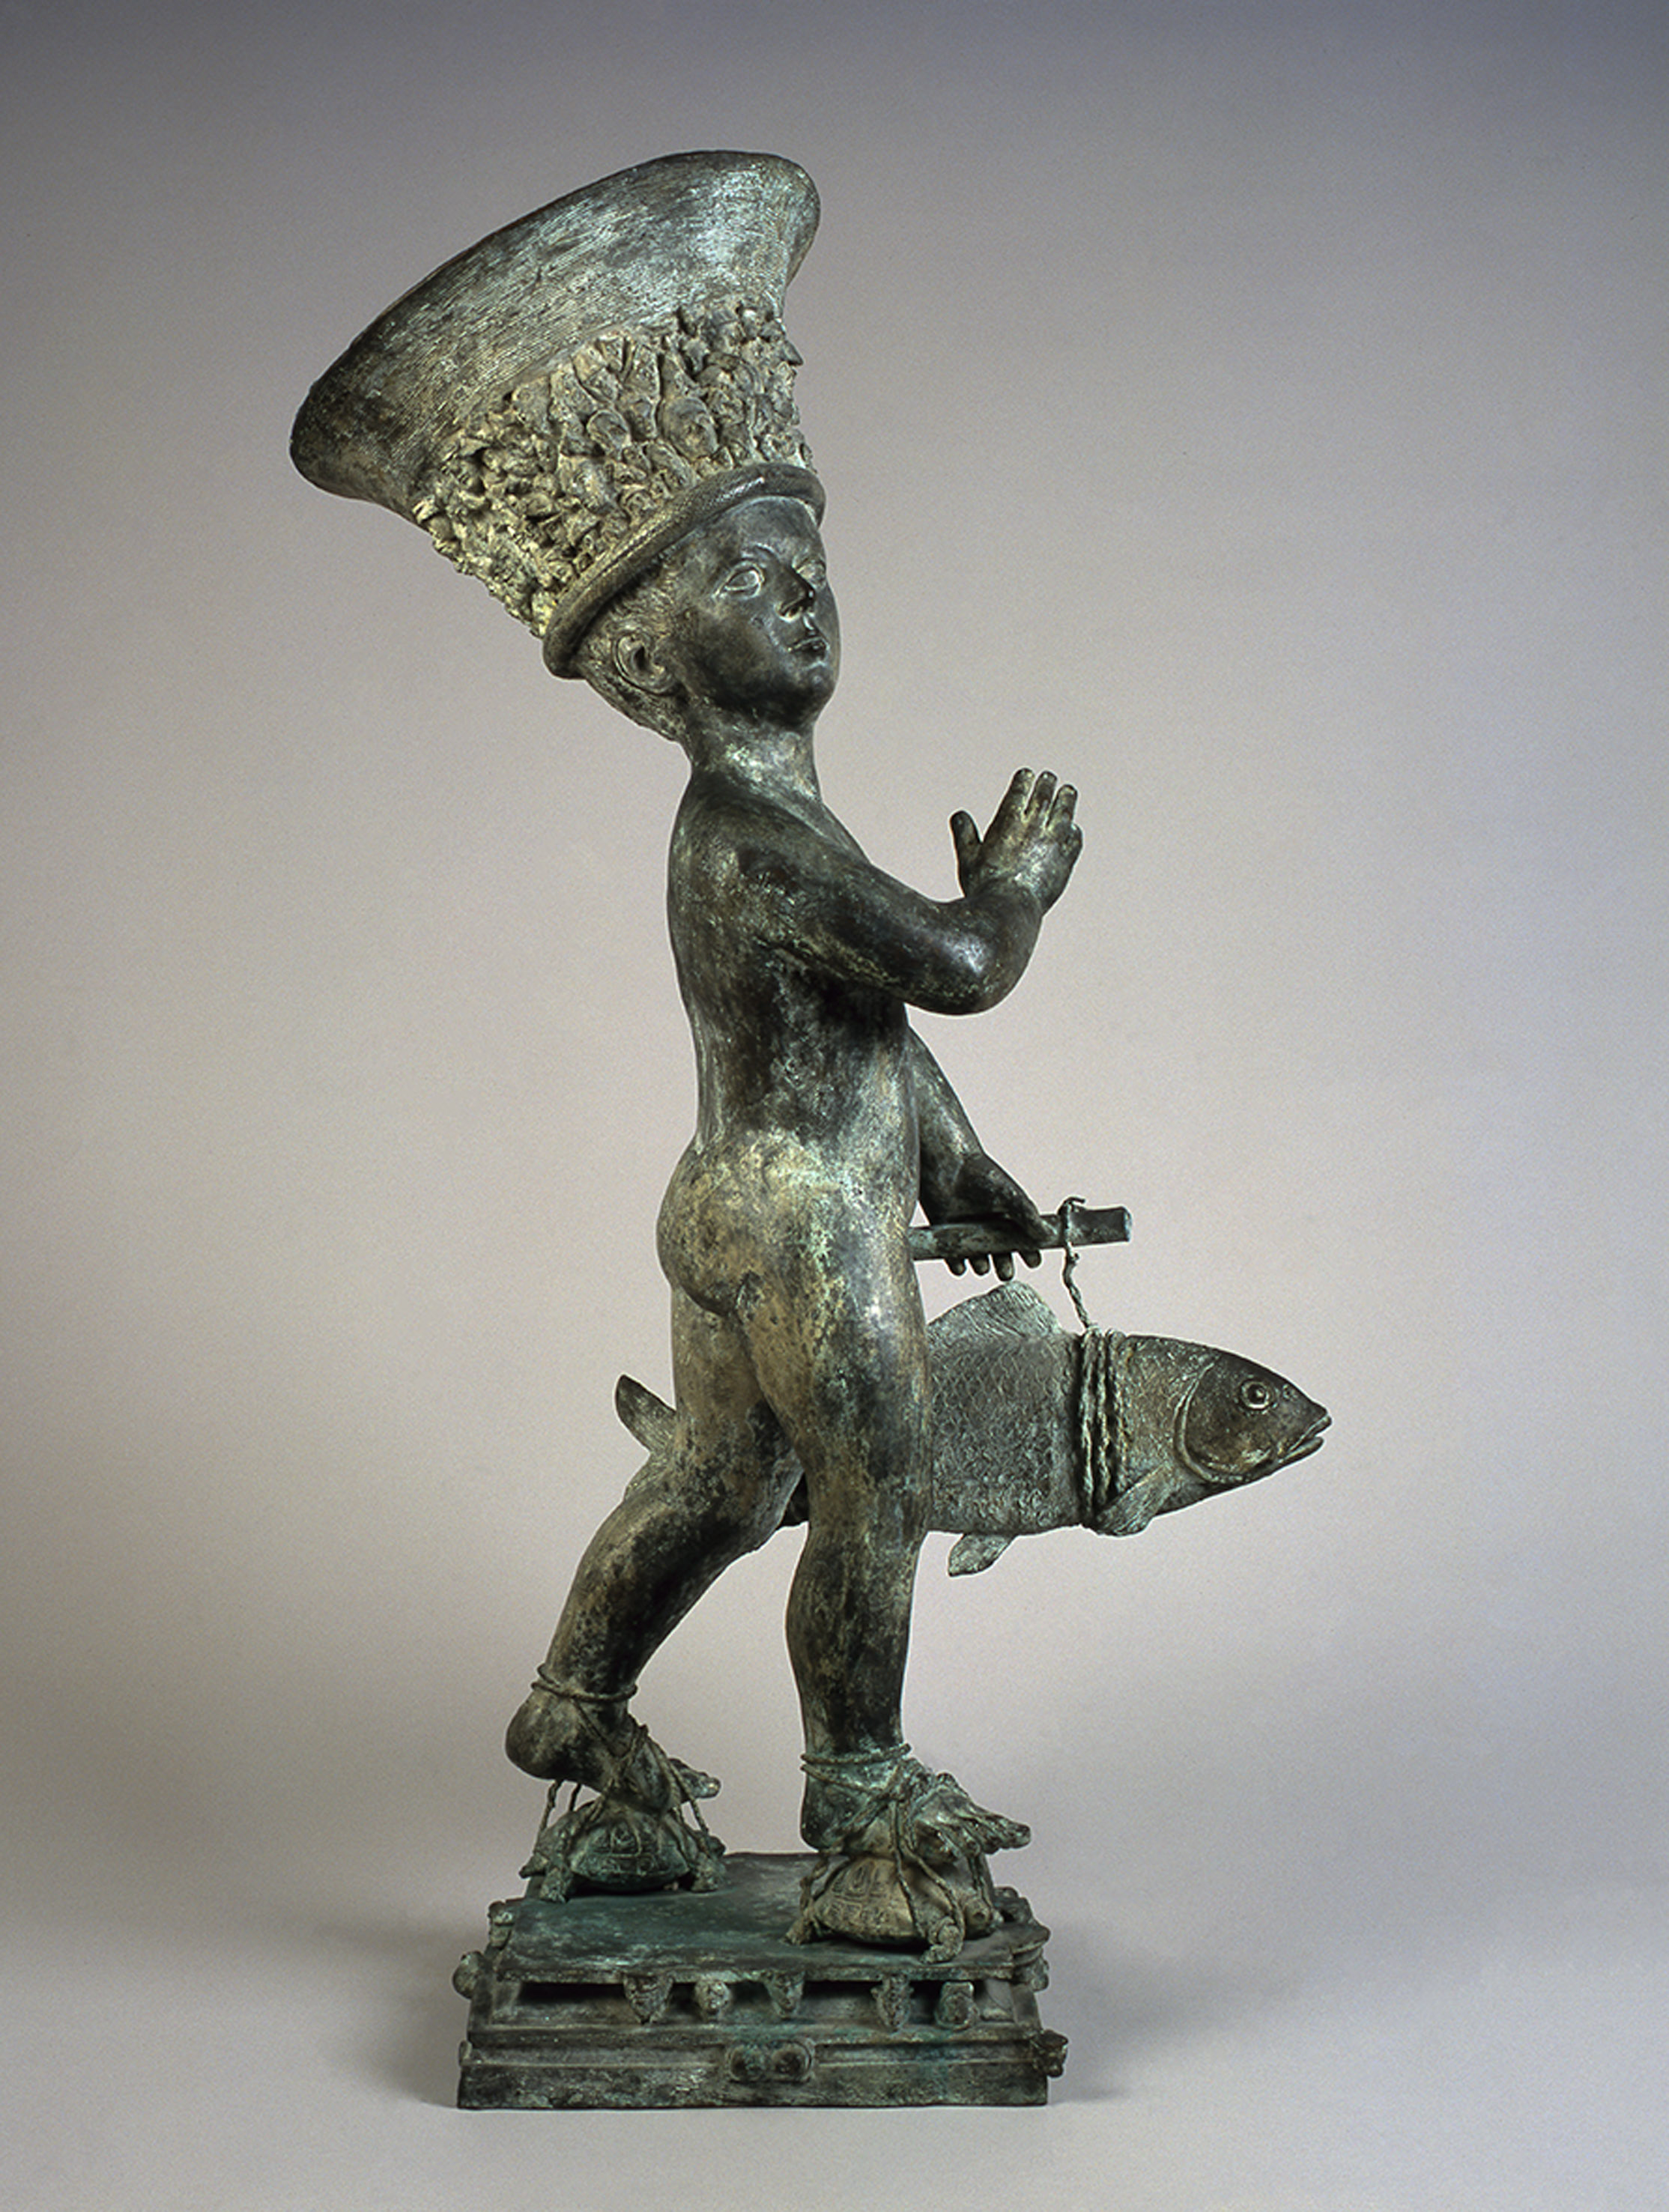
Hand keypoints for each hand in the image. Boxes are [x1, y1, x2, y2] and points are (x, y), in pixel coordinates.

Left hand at [927, 1151, 1049, 1281]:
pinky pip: (954, 1257)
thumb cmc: (982, 1175)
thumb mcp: (1010, 1198)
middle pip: (1001, 1256)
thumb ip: (1029, 1218)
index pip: (1023, 1242)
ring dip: (981, 1266)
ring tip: (982, 1265)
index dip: (1029, 1254)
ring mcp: (969, 1232)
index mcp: (1008, 1218)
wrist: (948, 1164)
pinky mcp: (947, 1234)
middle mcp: (990, 1227)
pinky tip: (961, 1265)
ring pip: (978, 1260)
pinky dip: (957, 1265)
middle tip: (1005, 1272)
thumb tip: (1049, 1237)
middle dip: (1004, 1267)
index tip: (1033, 1262)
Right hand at [950, 769, 1080, 913]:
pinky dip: (1073, 831)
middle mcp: (1033, 827)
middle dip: (1047, 784)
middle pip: (1044, 796)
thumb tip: (959, 815)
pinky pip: (1074, 839)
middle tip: (1049, 778)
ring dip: (1067, 799)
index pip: (1020, 790)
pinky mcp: (1065, 860)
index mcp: (1008, 821)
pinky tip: (1072, 829)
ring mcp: (1052, 842)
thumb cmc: (983, 887)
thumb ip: (965, 834)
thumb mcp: (968, 858)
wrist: (1008, 910)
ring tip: (1068, 791)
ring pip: (1064, 812)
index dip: (1024, 780)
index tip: (1027, 774)